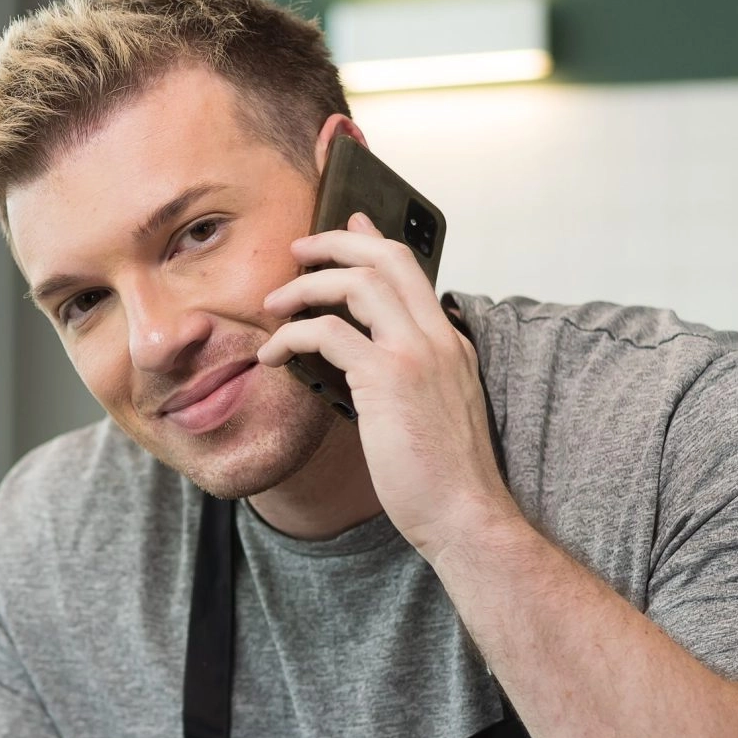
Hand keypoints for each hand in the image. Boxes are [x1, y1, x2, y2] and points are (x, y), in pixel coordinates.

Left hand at [255, 212, 516, 561]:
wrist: (465, 515)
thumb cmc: (443, 477)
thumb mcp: (431, 413)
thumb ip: (408, 378)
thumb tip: (366, 363)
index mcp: (450, 343)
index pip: (412, 268)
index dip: (374, 238)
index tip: (347, 221)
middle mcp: (438, 338)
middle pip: (386, 256)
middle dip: (335, 241)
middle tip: (297, 251)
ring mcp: (416, 354)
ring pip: (356, 283)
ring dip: (305, 286)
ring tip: (272, 304)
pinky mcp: (387, 379)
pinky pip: (328, 332)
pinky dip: (292, 334)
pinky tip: (273, 354)